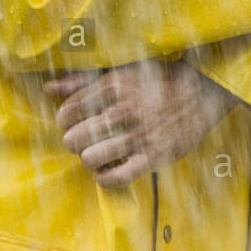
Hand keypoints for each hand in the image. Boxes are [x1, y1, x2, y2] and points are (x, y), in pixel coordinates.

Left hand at [46, 61, 236, 187]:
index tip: (74, 122)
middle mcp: (122, 111)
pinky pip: (115, 178)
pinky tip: (107, 170)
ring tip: (98, 153)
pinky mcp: (152, 157)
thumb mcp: (121, 72)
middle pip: (74, 138)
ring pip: (90, 159)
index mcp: (113, 86)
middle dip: (75, 142)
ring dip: (89, 159)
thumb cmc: (156, 81)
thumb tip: (49, 88)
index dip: (65, 121)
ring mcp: (137, 136)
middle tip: (86, 139)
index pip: (68, 112)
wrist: (201, 93)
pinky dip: (105, 178)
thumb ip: (82, 81)